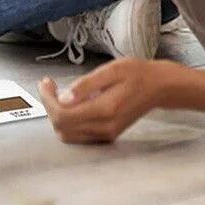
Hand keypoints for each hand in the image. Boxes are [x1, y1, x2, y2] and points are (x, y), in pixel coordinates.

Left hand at [38, 58, 176, 143]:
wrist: (158, 87)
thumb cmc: (137, 73)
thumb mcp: (111, 70)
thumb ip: (86, 85)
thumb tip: (63, 98)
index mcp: (105, 110)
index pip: (63, 115)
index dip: (48, 99)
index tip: (45, 83)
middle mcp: (105, 127)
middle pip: (62, 128)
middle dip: (50, 106)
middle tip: (49, 85)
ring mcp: (107, 134)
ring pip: (68, 134)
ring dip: (57, 114)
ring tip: (57, 92)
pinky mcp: (108, 134)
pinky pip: (79, 134)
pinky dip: (68, 120)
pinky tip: (71, 102)